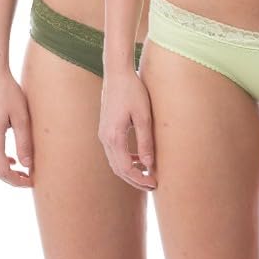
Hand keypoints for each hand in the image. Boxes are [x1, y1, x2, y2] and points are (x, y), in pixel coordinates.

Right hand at [0, 71, 33, 186]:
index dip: (17, 181)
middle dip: (12, 179)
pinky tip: (14, 157)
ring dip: (6, 170)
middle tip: (31, 179)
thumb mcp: (22, 117)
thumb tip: (28, 165)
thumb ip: (25, 141)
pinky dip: (1, 159)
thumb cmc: (9, 93)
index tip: (33, 182)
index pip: (3, 171)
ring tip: (25, 171)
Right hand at [99, 68, 156, 190]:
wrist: (117, 74)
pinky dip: (127, 160)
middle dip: (135, 180)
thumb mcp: (144, 116)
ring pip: (115, 162)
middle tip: (153, 185)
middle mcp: (105, 138)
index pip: (126, 168)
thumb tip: (150, 165)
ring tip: (149, 175)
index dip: (140, 179)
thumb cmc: (133, 91)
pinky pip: (115, 152)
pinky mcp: (106, 129)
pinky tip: (141, 159)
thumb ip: (146, 141)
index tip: (155, 183)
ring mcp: (103, 134)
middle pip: (118, 169)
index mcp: (114, 137)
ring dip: (131, 171)